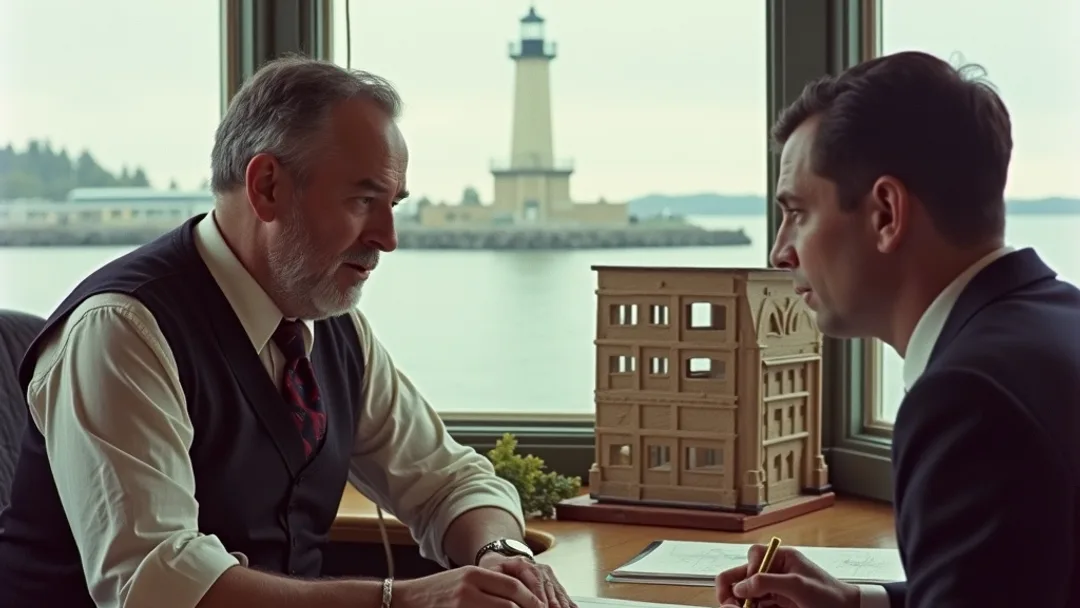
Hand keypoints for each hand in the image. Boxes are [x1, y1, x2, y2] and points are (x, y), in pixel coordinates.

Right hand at [394, 565, 543, 607]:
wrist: (405, 599)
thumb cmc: (438, 591)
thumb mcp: (464, 579)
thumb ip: (489, 585)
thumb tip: (519, 598)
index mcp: (474, 574)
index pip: (512, 586)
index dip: (532, 599)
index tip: (543, 607)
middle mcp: (468, 588)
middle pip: (509, 604)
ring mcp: (461, 605)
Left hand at [478, 553, 576, 607]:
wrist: (503, 559)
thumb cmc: (497, 570)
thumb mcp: (492, 572)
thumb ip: (497, 581)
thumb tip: (502, 595)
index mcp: (523, 564)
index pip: (534, 582)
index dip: (537, 598)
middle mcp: (539, 568)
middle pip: (548, 589)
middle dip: (550, 605)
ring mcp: (549, 575)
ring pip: (557, 592)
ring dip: (560, 604)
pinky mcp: (554, 582)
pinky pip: (563, 594)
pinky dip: (567, 603)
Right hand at [715, 544, 859, 607]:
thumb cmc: (829, 595)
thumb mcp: (798, 585)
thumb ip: (767, 582)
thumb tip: (740, 587)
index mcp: (781, 558)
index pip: (754, 556)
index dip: (747, 571)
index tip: (747, 589)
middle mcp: (774, 572)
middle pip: (742, 576)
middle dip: (732, 591)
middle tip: (730, 606)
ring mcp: (774, 591)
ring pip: (745, 595)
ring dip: (739, 604)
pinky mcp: (776, 606)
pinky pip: (756, 606)